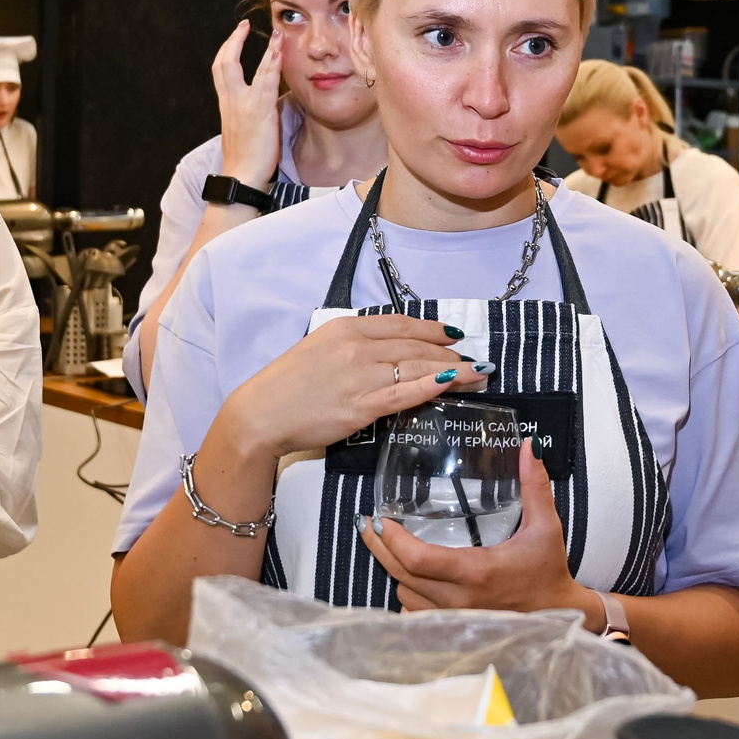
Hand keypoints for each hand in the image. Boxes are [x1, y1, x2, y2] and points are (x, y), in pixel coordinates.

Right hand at [212, 20, 285, 188]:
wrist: (241, 176)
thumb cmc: (244, 159)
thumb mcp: (240, 130)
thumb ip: (245, 112)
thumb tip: (258, 105)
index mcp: (226, 104)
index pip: (220, 70)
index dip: (226, 50)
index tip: (235, 36)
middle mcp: (231, 101)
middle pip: (224, 63)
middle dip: (234, 41)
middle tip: (243, 26)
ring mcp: (245, 106)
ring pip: (249, 70)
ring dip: (266, 50)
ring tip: (277, 34)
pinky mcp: (260, 113)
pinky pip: (266, 84)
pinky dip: (272, 67)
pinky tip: (279, 54)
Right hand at [217, 313, 493, 461]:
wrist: (261, 414)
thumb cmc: (288, 385)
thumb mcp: (320, 349)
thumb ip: (354, 346)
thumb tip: (389, 351)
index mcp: (346, 328)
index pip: (401, 324)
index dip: (433, 329)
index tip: (454, 335)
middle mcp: (357, 347)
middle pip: (416, 345)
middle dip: (450, 353)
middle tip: (475, 360)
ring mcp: (361, 376)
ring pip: (418, 367)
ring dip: (453, 370)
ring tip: (477, 374)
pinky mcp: (362, 406)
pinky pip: (406, 394)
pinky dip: (432, 386)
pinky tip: (452, 384)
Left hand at [359, 444, 600, 621]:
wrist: (558, 616)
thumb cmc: (549, 570)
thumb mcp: (546, 526)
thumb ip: (535, 486)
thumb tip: (531, 445)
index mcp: (477, 573)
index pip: (419, 560)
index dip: (393, 540)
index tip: (382, 519)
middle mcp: (460, 600)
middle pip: (401, 576)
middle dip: (379, 549)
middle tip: (368, 525)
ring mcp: (454, 618)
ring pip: (405, 595)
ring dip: (395, 571)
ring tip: (390, 546)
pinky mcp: (454, 628)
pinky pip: (415, 613)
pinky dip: (408, 594)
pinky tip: (410, 577)